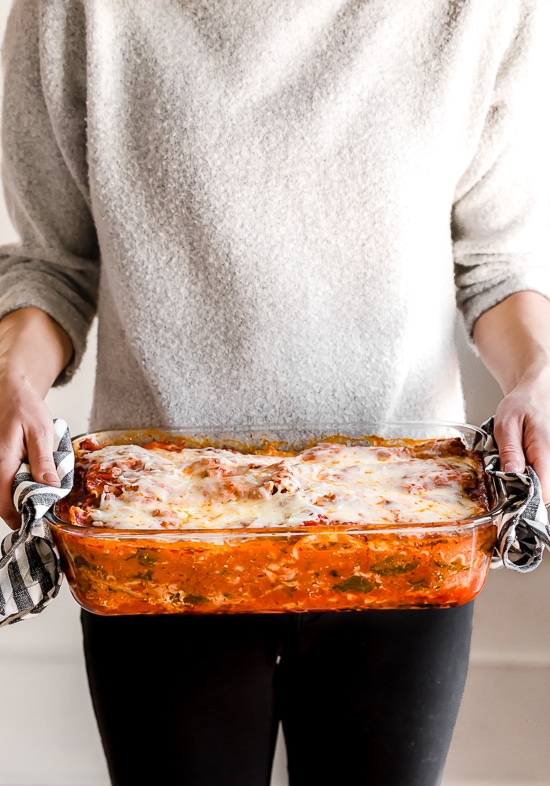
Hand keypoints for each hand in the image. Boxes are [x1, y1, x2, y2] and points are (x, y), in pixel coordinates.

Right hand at [0, 375, 59, 529]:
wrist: (11, 393)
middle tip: (43, 504)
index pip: (4, 501)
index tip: (35, 522)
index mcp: (2, 461)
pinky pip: (4, 480)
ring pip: (2, 491)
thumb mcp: (41, 433)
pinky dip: (16, 483)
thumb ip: (44, 461)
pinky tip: (31, 476)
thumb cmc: (25, 409)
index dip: (18, 516)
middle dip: (21, 506)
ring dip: (19, 494)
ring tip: (40, 488)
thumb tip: (50, 487)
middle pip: (2, 499)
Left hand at [493, 365, 549, 502]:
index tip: (509, 493)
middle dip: (523, 488)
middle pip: (544, 490)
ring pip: (543, 483)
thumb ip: (510, 451)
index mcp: (546, 451)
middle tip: (507, 472)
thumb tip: (512, 475)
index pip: (543, 491)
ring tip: (515, 463)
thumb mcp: (506, 425)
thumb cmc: (523, 404)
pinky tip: (522, 462)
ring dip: (527, 480)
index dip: (525, 497)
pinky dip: (531, 473)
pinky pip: (543, 475)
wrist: (537, 392)